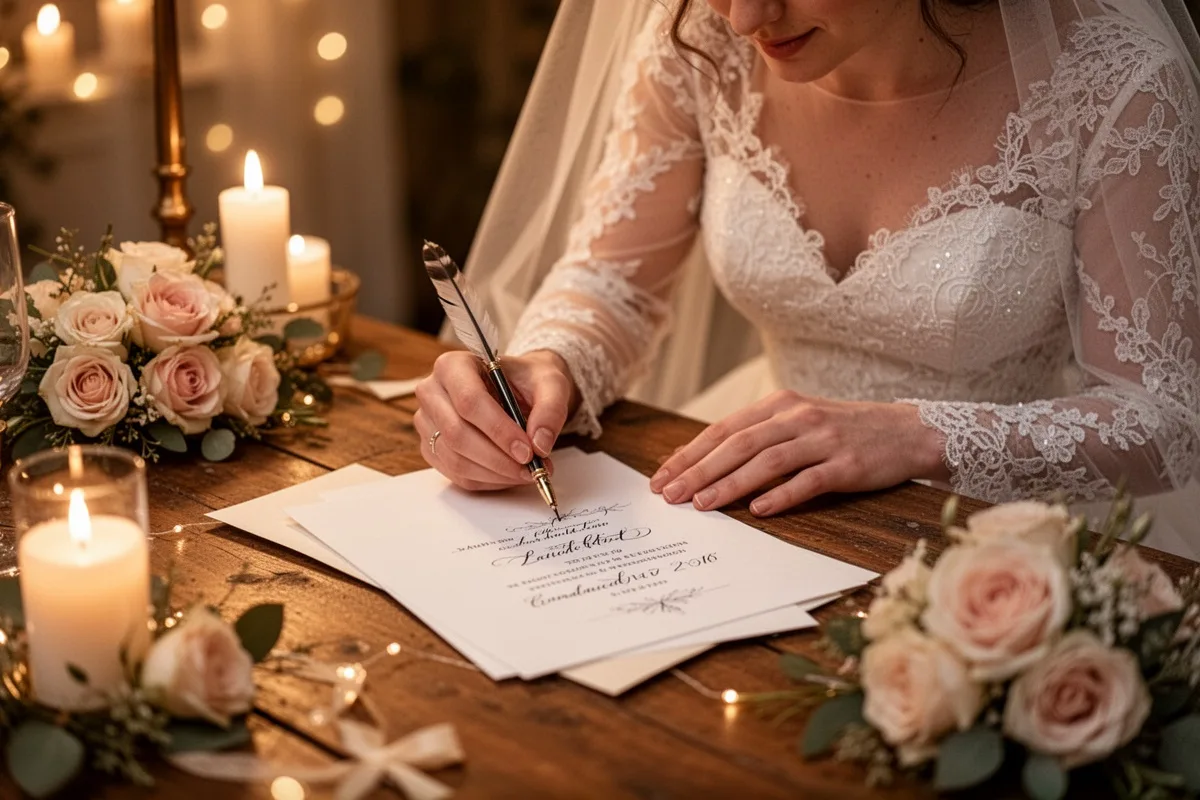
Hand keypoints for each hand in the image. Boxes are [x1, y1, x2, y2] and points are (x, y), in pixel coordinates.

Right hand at [414, 349, 578, 490]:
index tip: (527, 451)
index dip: (498, 430)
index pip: (469, 401)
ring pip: (456, 460)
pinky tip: (510, 474)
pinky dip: (488, 481)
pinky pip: (457, 475)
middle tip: (531, 468)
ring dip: (496, 473)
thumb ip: (551, 409)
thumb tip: (540, 444)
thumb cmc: (528, 381)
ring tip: (527, 472)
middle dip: (498, 458)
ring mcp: (428, 423)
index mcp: (453, 365)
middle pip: (458, 434)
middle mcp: (432, 392)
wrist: (517, 389)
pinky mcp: (432, 449)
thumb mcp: (550, 384)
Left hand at [648, 390, 947, 514]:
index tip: (662, 476)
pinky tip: (759, 510)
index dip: (690, 453)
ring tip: (703, 504)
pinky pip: (809, 480)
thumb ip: (757, 437)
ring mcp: (823, 439)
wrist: (908, 431)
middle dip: (699, 471)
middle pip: (738, 444)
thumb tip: (704, 460)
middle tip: (670, 495)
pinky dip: (783, 495)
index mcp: (780, 405)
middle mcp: (798, 417)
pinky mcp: (847, 464)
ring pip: (767, 462)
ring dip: (731, 484)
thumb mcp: (797, 423)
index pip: (724, 430)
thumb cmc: (843, 431)